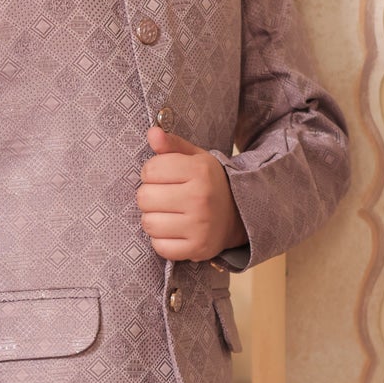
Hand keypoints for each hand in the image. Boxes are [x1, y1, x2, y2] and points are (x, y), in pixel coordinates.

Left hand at [137, 125, 242, 260]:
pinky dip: (162, 241)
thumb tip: (152, 133)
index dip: (151, 173)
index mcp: (200, 171)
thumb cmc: (209, 183)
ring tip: (169, 214)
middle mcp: (200, 198)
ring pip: (148, 223)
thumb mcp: (195, 159)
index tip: (164, 177)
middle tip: (165, 197)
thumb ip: (172, 145)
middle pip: (144, 197)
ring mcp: (200, 226)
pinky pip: (159, 246)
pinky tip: (174, 231)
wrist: (239, 216)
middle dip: (150, 196)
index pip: (149, 170)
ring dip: (154, 219)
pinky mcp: (197, 249)